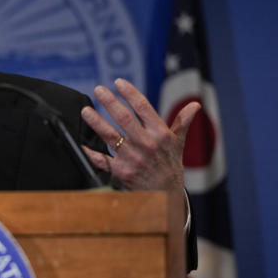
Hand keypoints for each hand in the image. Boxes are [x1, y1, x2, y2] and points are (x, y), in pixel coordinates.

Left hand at [80, 78, 199, 191]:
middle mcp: (146, 144)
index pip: (143, 108)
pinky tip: (81, 143)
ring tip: (86, 110)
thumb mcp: (179, 143)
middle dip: (110, 102)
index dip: (130, 94)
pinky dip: (90, 152)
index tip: (118, 83)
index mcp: (160, 134)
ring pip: (110, 136)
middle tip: (99, 90)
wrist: (165, 194)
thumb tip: (195, 105)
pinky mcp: (121, 171)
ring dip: (96, 122)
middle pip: (124, 119)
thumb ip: (183, 122)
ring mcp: (132, 158)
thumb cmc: (170, 164)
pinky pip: (101, 160)